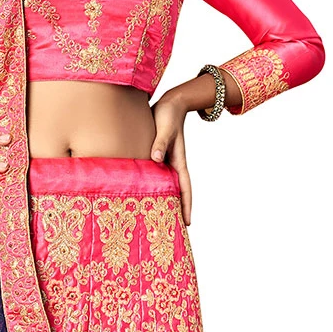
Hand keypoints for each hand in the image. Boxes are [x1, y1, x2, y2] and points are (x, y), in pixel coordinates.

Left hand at [149, 95, 191, 225]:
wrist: (170, 102)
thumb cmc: (168, 114)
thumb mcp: (165, 128)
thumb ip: (160, 143)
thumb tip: (156, 159)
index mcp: (179, 160)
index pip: (185, 188)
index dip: (186, 205)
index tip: (188, 223)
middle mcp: (173, 163)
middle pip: (176, 191)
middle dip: (176, 209)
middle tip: (172, 228)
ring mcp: (165, 160)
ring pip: (165, 185)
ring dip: (164, 199)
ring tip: (157, 217)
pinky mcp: (157, 155)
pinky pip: (155, 175)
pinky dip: (153, 185)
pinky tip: (145, 193)